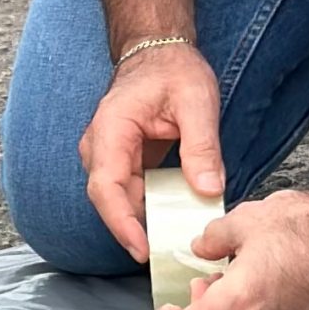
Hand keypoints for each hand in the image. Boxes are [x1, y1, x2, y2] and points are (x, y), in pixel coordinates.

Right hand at [77, 43, 224, 263]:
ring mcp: (108, 155)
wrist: (159, 52)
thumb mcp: (197, 102)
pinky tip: (172, 220)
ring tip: (173, 243)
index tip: (142, 249)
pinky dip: (149, 209)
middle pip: (109, 200)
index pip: (105, 186)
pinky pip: (130, 193)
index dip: (121, 223)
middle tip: (167, 257)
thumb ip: (201, 146)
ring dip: (142, 222)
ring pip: (118, 200)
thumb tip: (207, 190)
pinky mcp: (122, 162)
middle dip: (134, 231)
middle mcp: (100, 146)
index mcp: (112, 130)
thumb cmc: (173, 70)